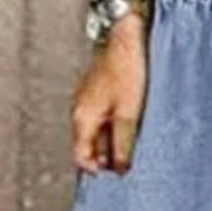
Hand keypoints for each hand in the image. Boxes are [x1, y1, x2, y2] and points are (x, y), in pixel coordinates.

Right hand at [70, 13, 147, 174]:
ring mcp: (87, 102)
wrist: (125, 35)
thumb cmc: (126, 70)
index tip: (118, 176)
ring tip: (132, 145)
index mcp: (82, 118)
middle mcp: (79, 111)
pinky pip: (102, 120)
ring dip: (112, 145)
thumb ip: (122, 144)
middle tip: (128, 163)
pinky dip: (114, 129)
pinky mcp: (97, 94)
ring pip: (96, 134)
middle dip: (106, 159)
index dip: (98, 172)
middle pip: (87, 148)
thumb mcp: (129, 113)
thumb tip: (119, 170)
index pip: (81, 157)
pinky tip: (131, 127)